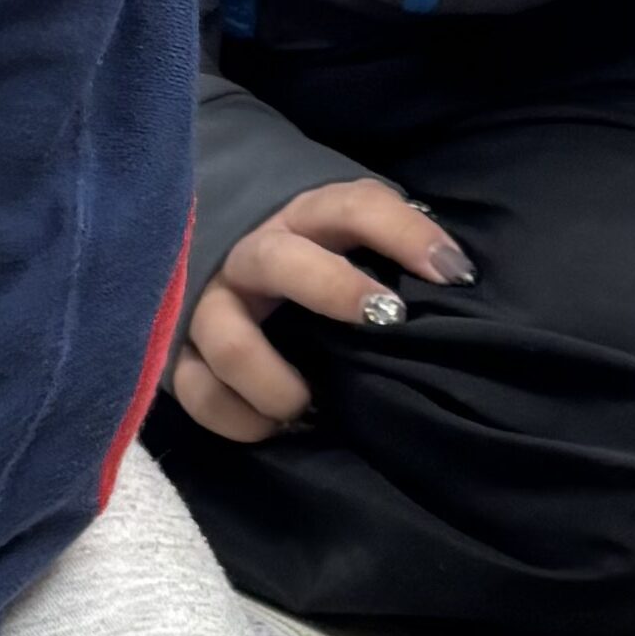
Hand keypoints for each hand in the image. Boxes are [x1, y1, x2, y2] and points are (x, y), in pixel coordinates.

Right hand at [169, 173, 473, 444]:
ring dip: (270, 380)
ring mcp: (209, 303)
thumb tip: (453, 280)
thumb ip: (390, 252)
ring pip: (227, 339)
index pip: (355, 207)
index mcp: (302, 218)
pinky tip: (272, 428)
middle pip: (280, 262)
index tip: (454, 274)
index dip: (405, 233)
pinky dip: (235, 418)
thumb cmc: (313, 260)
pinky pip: (195, 390)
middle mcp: (251, 254)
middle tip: (384, 322)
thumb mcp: (349, 240)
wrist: (223, 259)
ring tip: (306, 407)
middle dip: (333, 289)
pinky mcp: (180, 350)